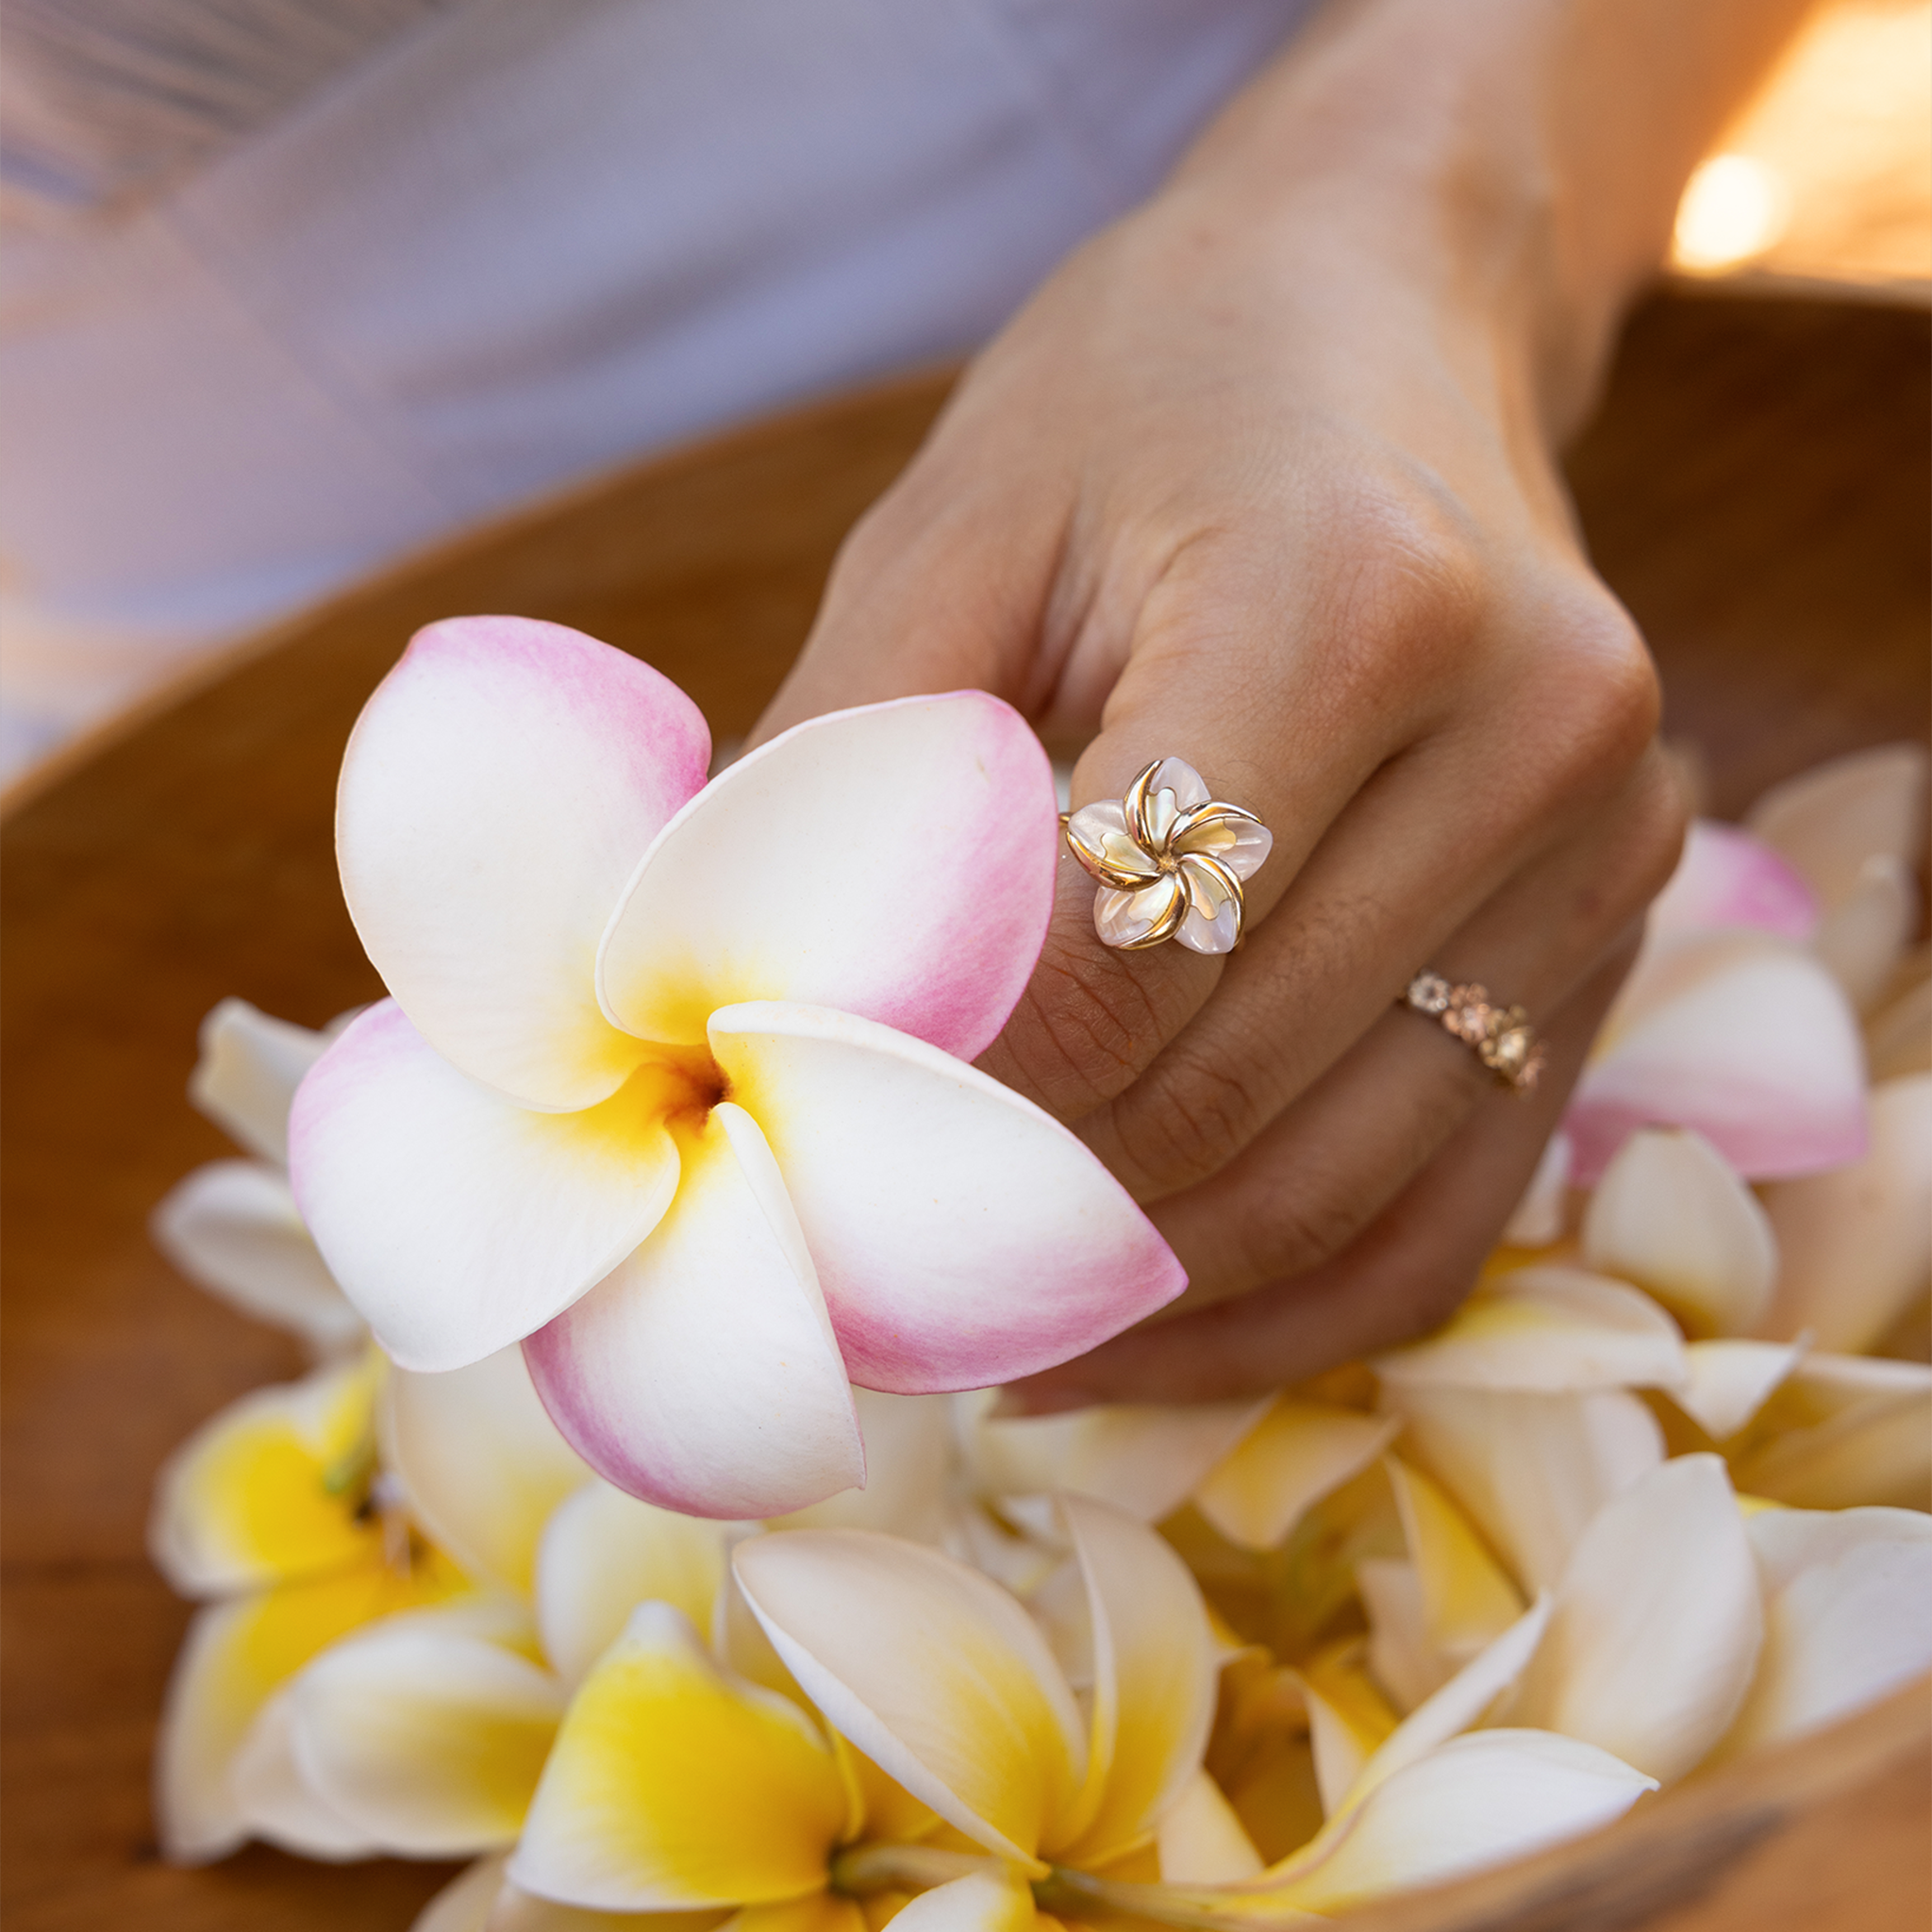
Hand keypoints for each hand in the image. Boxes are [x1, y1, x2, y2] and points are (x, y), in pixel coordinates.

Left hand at [748, 0, 1808, 1403]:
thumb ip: (840, 783)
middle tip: (841, 1247)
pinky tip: (1122, 1331)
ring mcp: (1605, 864)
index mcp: (1357, 601)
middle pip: (1216, 1094)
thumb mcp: (947, 539)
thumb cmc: (1142, 411)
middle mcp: (1534, 741)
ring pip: (1325, 1194)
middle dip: (1002, 1195)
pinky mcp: (1611, 952)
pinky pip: (1439, 1224)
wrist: (1377, 333)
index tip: (790, 1122)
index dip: (926, 1077)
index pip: (1109, 959)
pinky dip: (1269, 1316)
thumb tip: (719, 1026)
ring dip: (1122, 1286)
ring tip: (958, 1309)